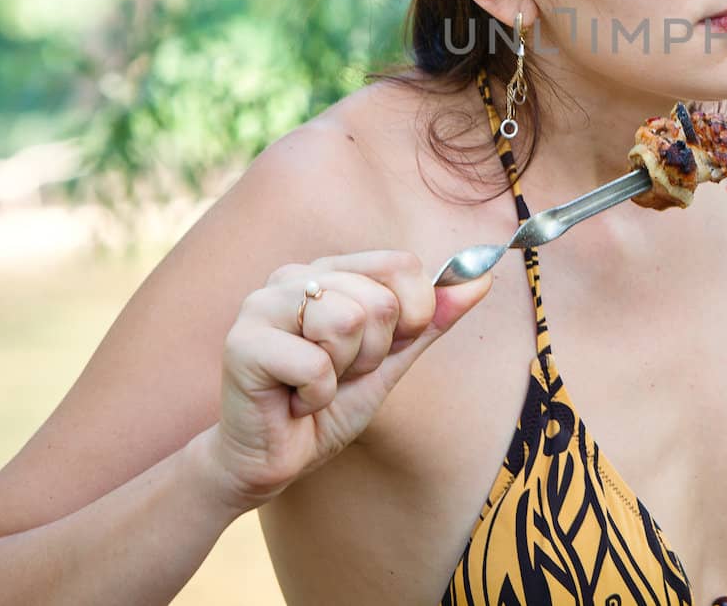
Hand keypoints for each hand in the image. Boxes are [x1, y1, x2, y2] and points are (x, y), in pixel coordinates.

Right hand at [204, 250, 492, 512]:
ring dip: (343, 372)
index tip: (381, 349)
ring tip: (315, 385)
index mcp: (330, 271)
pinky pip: (315, 365)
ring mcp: (262, 304)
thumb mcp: (391, 362)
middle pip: (379, 299)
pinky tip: (293, 402)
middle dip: (372, 353)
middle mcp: (293, 276)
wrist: (271, 461)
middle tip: (338, 375)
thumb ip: (431, 321)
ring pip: (346, 321)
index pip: (402, 265)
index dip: (411, 316)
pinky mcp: (243, 343)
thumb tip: (483, 278)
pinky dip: (316, 397)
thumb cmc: (327, 408)